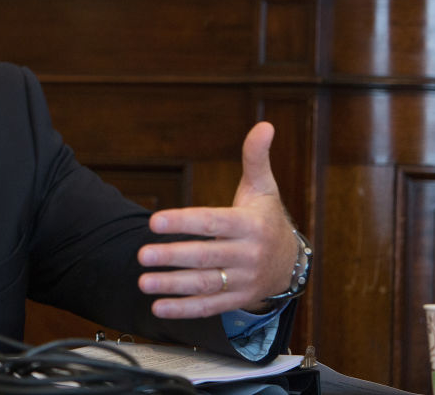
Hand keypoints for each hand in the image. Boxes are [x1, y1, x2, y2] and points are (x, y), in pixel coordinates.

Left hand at [137, 121, 297, 317]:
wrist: (292, 263)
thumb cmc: (267, 218)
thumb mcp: (264, 187)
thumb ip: (256, 158)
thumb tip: (265, 125)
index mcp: (250, 224)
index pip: (212, 222)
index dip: (183, 222)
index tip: (155, 222)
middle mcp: (248, 254)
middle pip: (206, 256)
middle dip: (172, 257)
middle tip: (142, 255)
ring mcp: (243, 280)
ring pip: (205, 284)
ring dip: (172, 285)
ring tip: (143, 281)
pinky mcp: (237, 299)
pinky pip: (209, 306)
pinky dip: (183, 309)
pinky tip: (158, 306)